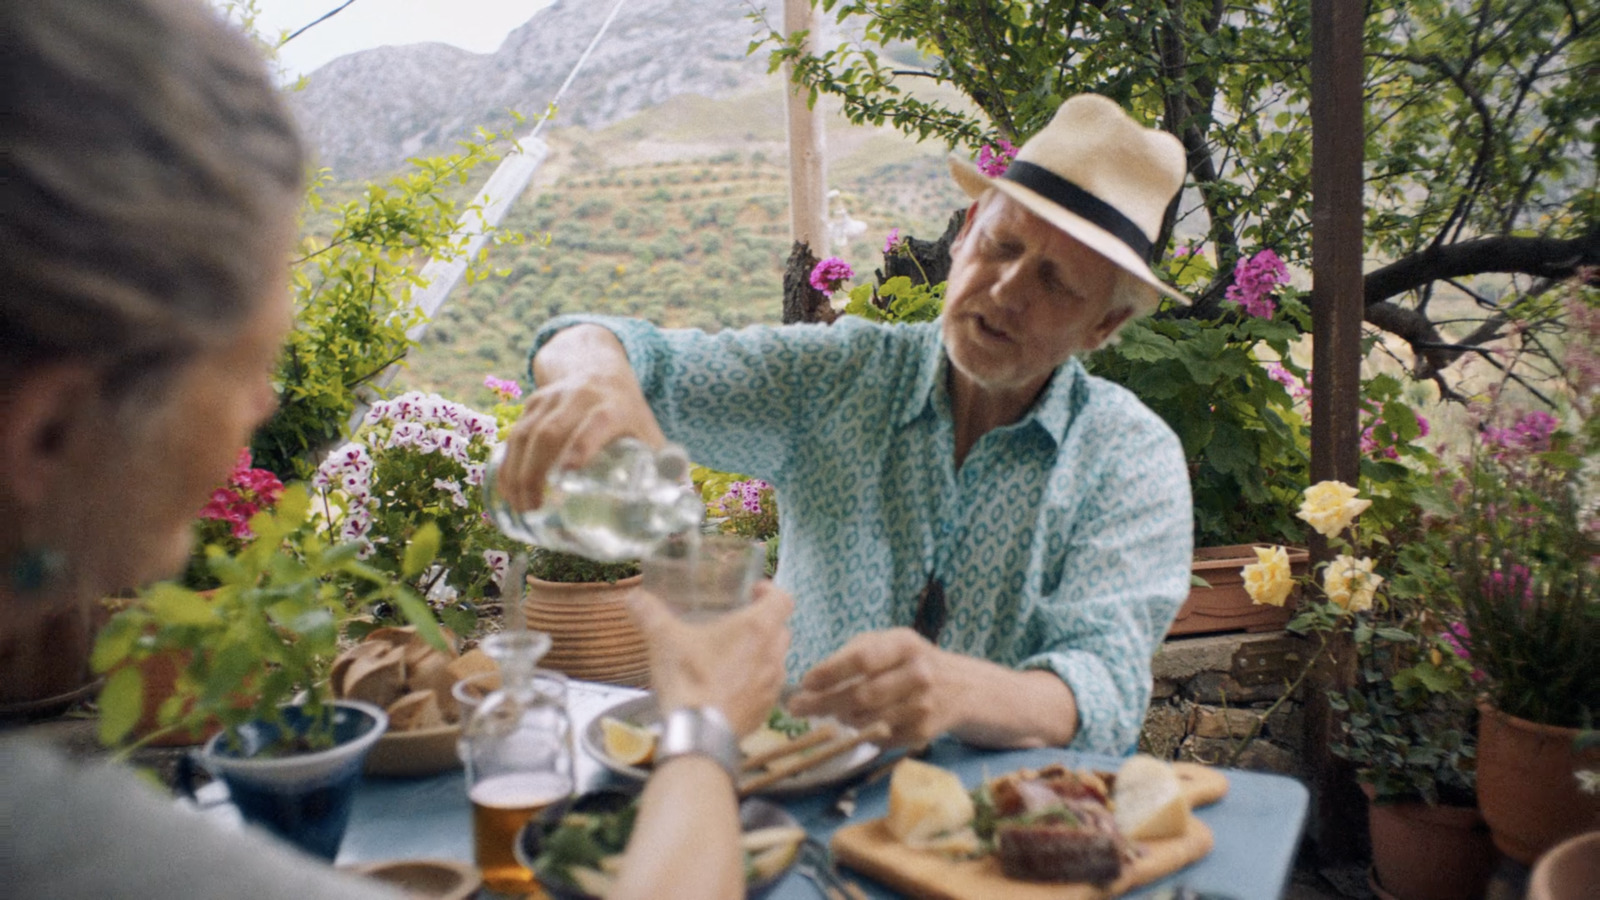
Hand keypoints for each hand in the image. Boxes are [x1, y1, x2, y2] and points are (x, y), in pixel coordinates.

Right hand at [497, 325, 665, 510]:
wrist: (598, 367)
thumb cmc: (628, 413)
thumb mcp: (648, 432)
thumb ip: (662, 470)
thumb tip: (678, 520)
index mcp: (613, 406)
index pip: (594, 425)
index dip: (580, 448)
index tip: (567, 478)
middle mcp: (579, 398)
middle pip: (550, 433)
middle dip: (536, 473)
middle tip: (534, 509)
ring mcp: (552, 398)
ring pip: (526, 433)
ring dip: (516, 472)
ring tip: (519, 506)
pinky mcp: (533, 402)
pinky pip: (515, 433)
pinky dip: (507, 463)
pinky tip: (507, 489)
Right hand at [625, 581, 793, 735]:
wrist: (699, 735)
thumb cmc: (688, 680)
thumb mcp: (663, 640)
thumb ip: (649, 613)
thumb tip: (633, 596)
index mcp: (757, 629)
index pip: (783, 599)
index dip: (771, 591)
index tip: (753, 591)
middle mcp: (773, 654)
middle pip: (781, 628)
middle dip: (764, 622)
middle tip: (739, 622)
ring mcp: (773, 684)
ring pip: (777, 658)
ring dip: (761, 652)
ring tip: (733, 654)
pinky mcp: (767, 709)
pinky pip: (768, 686)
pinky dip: (756, 680)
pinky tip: (731, 685)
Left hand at [787, 627, 953, 748]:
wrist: (960, 687)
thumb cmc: (908, 660)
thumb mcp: (887, 643)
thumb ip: (852, 655)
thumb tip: (811, 682)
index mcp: (905, 644)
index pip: (862, 660)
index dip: (830, 673)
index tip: (805, 682)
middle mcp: (918, 674)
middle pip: (861, 695)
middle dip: (823, 703)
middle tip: (796, 707)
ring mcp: (922, 707)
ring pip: (866, 720)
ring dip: (840, 719)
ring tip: (829, 711)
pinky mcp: (922, 733)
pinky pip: (878, 738)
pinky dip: (861, 732)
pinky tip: (858, 722)